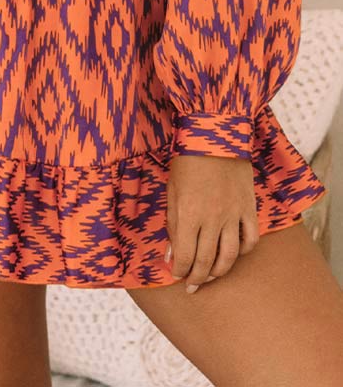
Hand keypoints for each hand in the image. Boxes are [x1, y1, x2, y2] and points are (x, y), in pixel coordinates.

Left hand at [164, 153, 259, 293]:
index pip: (185, 256)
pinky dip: (243, 251)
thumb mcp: (172, 191)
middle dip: (197, 278)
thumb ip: (173, 225)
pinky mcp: (248, 207)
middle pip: (206, 261)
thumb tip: (172, 255)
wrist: (214, 135)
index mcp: (189, 214)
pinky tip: (234, 254)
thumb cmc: (186, 161)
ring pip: (229, 256)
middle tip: (192, 287)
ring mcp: (233, 214)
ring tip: (211, 277)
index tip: (176, 275)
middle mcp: (212, 219)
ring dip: (219, 271)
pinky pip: (250, 239)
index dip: (180, 271)